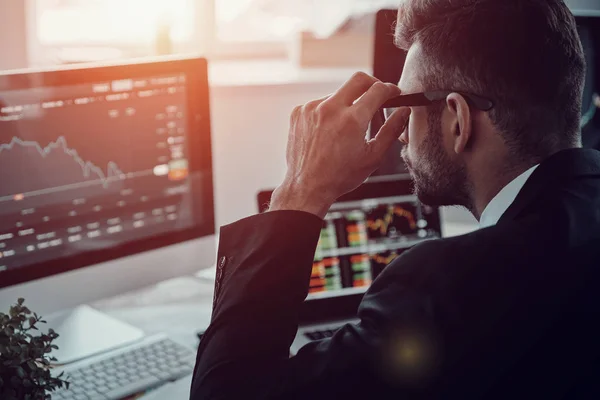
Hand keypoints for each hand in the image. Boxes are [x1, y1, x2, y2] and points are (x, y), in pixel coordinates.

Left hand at [270, 72, 410, 217]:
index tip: (394, 93)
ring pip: (338, 94)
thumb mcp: (373, 157)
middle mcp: (330, 109)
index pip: (377, 90)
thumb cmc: (340, 176)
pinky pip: (320, 103)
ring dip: (348, 104)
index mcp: (351, 120)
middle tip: (378, 96)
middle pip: (358, 79)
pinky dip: (329, 112)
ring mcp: (311, 108)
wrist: (307, 187)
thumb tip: (404, 111)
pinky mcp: (299, 112)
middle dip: (372, 84)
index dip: (390, 89)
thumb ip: (391, 130)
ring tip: (347, 128)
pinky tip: (329, 132)